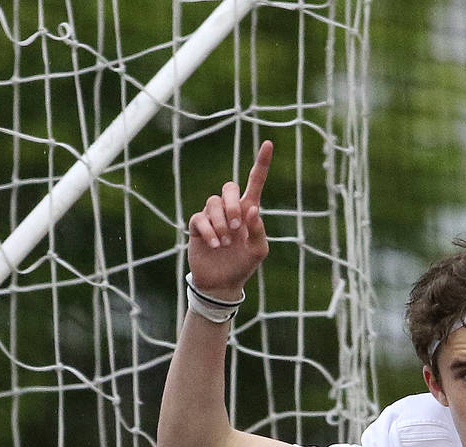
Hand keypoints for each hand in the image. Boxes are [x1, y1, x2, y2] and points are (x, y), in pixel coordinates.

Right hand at [187, 140, 271, 299]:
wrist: (222, 283)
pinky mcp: (198, 226)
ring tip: (226, 243)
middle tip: (237, 226)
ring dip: (221, 223)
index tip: (268, 144)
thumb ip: (258, 229)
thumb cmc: (243, 264)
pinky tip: (216, 245)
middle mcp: (230, 209)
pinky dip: (209, 231)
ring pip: (213, 203)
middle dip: (232, 205)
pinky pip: (200, 218)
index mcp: (248, 211)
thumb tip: (252, 209)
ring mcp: (212, 216)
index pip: (255, 182)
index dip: (261, 164)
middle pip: (229, 187)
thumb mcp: (258, 250)